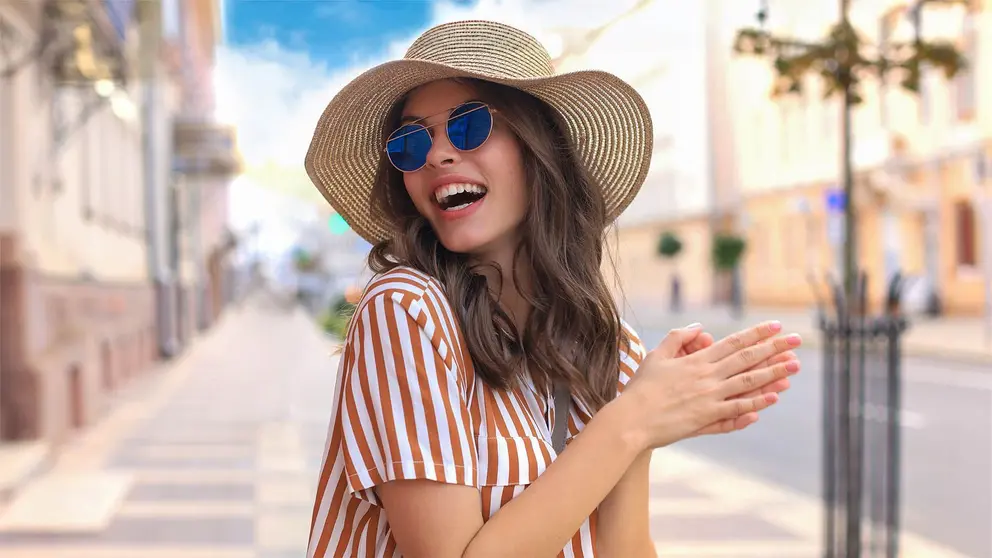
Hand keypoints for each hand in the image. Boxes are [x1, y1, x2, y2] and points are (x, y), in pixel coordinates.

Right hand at [620, 322, 801, 449]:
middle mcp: (707, 377)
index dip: (757, 333)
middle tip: (797, 340)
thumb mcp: (656, 355)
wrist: (631, 419)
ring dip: (773, 373)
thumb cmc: (641, 387)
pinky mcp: (707, 419)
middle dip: (774, 348)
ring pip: (748, 384)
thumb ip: (678, 337)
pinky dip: (756, 403)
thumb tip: (699, 326)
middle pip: (747, 360)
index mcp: (696, 360)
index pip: (733, 342)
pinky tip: (774, 397)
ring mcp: (709, 399)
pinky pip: (737, 409)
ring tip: (794, 365)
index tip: (776, 326)